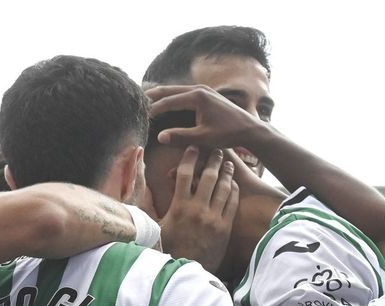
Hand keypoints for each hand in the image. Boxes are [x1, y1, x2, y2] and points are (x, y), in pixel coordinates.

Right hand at [147, 84, 267, 152]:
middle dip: (153, 95)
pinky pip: (184, 92)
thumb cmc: (228, 134)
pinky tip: (166, 100)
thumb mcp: (203, 138)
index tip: (140, 116)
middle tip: (136, 99)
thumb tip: (160, 137)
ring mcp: (205, 90)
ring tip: (146, 98)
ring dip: (162, 94)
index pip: (168, 101)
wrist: (249, 129)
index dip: (153, 109)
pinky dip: (173, 96)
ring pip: (177, 89)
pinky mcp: (208, 94)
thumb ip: (181, 136)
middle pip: (170, 90)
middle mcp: (200, 89)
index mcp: (197, 97)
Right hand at [158, 147, 238, 271]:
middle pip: (208, 176)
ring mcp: (213, 219)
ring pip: (223, 188)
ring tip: (227, 164)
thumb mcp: (153, 226)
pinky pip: (232, 204)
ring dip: (226, 173)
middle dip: (213, 160)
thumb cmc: (166, 248)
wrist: (184, 271)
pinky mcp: (224, 228)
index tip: (193, 148)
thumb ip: (148, 205)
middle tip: (216, 150)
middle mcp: (197, 210)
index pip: (185, 174)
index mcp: (179, 207)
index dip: (189, 157)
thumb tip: (141, 186)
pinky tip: (233, 185)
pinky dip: (233, 191)